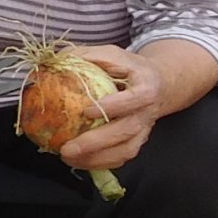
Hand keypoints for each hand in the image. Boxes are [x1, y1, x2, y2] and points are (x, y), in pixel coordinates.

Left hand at [58, 45, 166, 171]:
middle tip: (68, 148)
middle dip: (96, 142)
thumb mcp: (115, 54)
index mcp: (146, 87)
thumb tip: (56, 61)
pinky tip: (79, 161)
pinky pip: (122, 158)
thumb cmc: (132, 69)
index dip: (114, 106)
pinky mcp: (137, 141)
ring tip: (68, 158)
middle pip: (127, 131)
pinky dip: (101, 163)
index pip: (135, 99)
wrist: (161, 84)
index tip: (87, 111)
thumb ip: (88, 56)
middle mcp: (148, 112)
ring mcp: (144, 129)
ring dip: (97, 159)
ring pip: (126, 150)